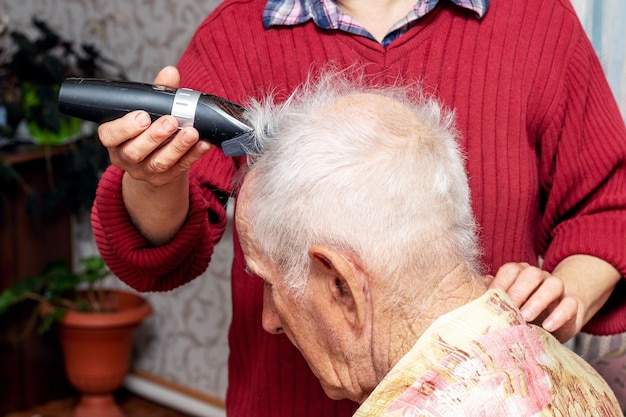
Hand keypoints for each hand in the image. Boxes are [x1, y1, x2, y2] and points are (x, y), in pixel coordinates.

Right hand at [96, 66, 211, 244]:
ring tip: (192, 132)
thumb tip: (170, 72)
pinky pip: (179, 169)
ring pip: (158, 163)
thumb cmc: (149, 127)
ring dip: (177, 147)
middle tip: (172, 121)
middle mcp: (125, 157)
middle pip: (135, 151)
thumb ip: (158, 91)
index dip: (124, 127)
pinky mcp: (163, 180)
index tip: (143, 116)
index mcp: (114, 139)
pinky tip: (203, 144)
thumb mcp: (149, 109)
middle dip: (155, 136)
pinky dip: (193, 156)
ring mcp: (143, 172)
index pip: (110, 135)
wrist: (155, 158)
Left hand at [484, 262, 578, 341]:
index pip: (510, 270)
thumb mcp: (508, 306)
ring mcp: (558, 289)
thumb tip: (478, 286)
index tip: (491, 300)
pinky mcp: (573, 304)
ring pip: (553, 284)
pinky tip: (548, 326)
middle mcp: (540, 277)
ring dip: (538, 300)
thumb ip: (494, 296)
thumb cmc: (524, 312)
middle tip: (510, 310)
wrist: (555, 320)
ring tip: (526, 317)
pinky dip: (559, 314)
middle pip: (531, 273)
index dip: (500, 283)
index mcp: (520, 274)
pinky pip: (570, 303)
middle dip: (518, 291)